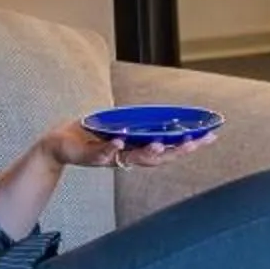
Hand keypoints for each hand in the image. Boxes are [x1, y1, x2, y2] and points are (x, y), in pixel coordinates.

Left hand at [33, 120, 217, 172]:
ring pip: (133, 159)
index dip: (190, 144)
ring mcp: (109, 157)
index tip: (212, 136)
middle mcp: (128, 156)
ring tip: (159, 145)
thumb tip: (161, 110)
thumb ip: (137, 123)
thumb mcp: (118, 125)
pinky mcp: (88, 155)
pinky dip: (110, 149)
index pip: (170, 148)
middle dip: (177, 151)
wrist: (57, 145)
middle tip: (195, 143)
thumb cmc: (90, 134)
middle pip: (158, 157)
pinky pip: (101, 153)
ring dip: (147, 153)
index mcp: (138, 149)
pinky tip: (120, 141)